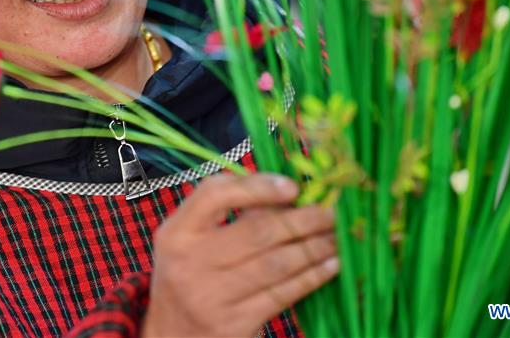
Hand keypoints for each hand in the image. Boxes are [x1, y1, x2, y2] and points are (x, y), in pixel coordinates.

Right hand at [141, 172, 339, 337]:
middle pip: (256, 231)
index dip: (257, 186)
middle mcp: (190, 262)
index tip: (293, 187)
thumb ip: (228, 215)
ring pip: (276, 264)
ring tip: (337, 236)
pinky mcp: (234, 324)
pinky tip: (330, 265)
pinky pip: (282, 294)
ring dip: (314, 247)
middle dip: (303, 219)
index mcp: (177, 232)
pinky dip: (312, 277)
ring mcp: (211, 296)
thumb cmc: (191, 276)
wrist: (172, 336)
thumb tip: (288, 193)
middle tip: (332, 212)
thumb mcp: (193, 241)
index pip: (215, 194)